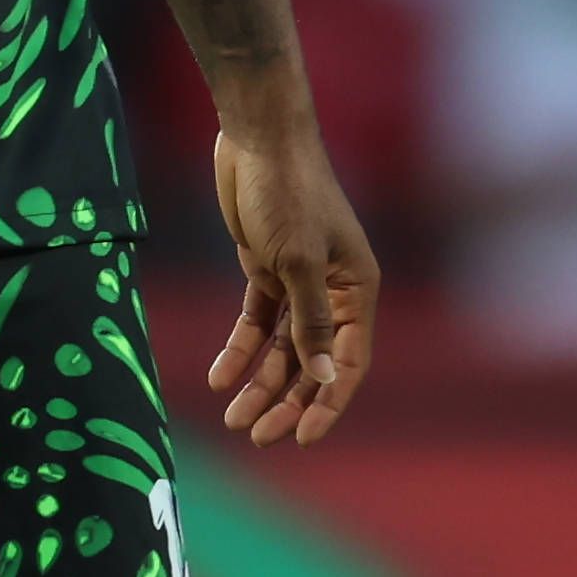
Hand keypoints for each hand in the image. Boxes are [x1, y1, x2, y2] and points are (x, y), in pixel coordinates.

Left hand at [206, 109, 379, 446]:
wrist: (256, 138)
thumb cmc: (287, 194)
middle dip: (286, 400)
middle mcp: (334, 290)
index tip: (301, 438)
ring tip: (232, 417)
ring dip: (259, 383)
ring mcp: (299, 281)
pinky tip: (219, 376)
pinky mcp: (267, 269)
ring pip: (282, 347)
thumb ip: (310, 322)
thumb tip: (324, 376)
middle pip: (313, 361)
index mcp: (357, 289)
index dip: (327, 402)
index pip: (348, 360)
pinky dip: (239, 349)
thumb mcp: (297, 263)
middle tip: (256, 435)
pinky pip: (256, 322)